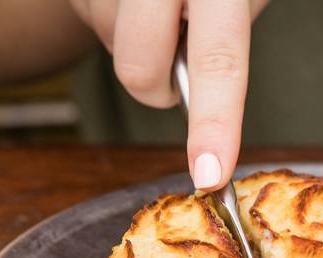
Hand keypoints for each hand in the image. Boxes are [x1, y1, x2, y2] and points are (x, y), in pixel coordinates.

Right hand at [69, 0, 268, 190]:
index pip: (220, 60)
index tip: (208, 175)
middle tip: (174, 63)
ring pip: (113, 49)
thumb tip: (206, 99)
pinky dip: (117, 22)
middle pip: (138, 69)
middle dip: (155, 89)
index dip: (215, 124)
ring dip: (138, 43)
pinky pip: (93, 22)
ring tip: (157, 4)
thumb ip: (228, 32)